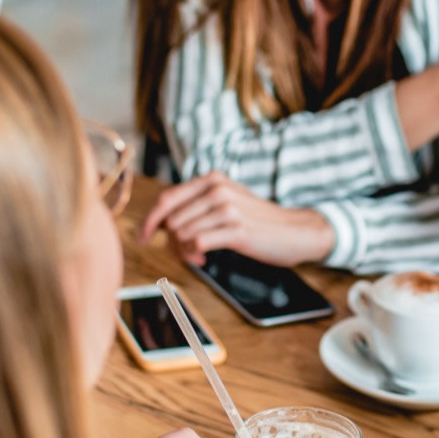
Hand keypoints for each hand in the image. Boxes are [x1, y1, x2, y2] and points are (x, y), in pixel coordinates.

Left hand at [140, 173, 333, 266]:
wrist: (294, 231)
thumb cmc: (256, 221)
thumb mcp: (225, 202)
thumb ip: (195, 206)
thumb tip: (160, 225)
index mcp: (211, 179)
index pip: (166, 199)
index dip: (149, 220)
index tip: (143, 238)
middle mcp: (217, 189)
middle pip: (171, 220)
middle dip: (172, 241)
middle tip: (187, 252)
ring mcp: (227, 208)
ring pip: (181, 233)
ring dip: (184, 250)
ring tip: (199, 254)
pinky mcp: (236, 229)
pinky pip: (196, 243)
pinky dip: (194, 255)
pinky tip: (205, 257)